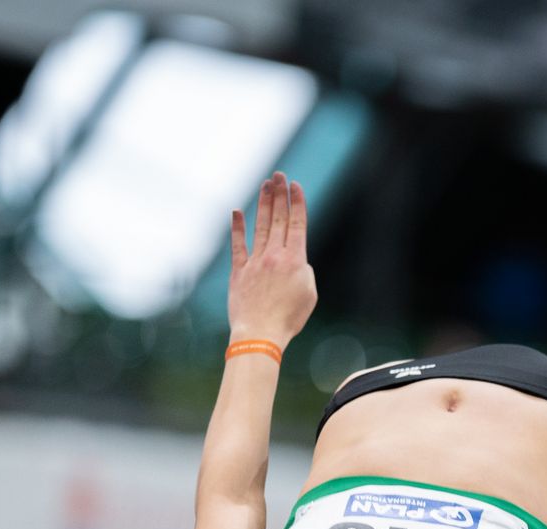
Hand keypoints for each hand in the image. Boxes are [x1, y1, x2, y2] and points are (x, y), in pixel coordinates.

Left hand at [227, 171, 316, 347]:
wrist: (260, 333)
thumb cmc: (289, 318)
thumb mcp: (309, 294)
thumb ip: (304, 270)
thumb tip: (295, 259)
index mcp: (295, 260)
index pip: (296, 224)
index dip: (296, 203)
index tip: (295, 185)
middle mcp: (274, 256)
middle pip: (278, 219)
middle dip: (279, 195)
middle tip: (279, 175)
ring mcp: (255, 261)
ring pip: (260, 226)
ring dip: (263, 204)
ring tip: (265, 185)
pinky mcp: (239, 271)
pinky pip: (238, 245)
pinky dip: (237, 228)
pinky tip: (237, 212)